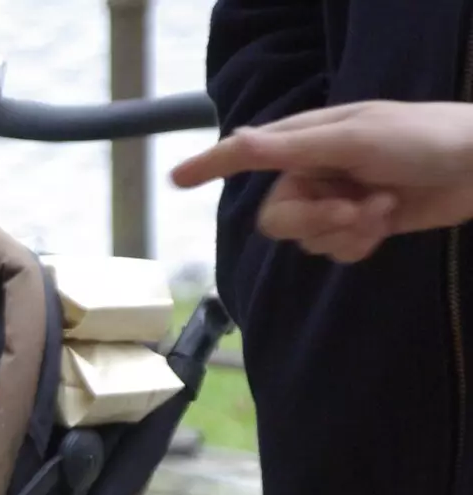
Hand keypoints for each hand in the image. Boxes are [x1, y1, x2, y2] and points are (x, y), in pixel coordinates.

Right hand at [170, 101, 472, 262]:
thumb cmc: (423, 139)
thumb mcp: (355, 138)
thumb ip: (291, 148)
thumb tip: (237, 140)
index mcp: (307, 140)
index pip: (246, 153)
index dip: (210, 165)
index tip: (174, 181)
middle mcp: (313, 171)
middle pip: (275, 216)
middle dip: (312, 221)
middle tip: (350, 211)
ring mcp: (334, 200)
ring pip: (305, 239)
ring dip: (345, 231)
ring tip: (383, 209)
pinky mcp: (358, 225)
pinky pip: (332, 251)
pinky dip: (359, 244)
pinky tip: (386, 223)